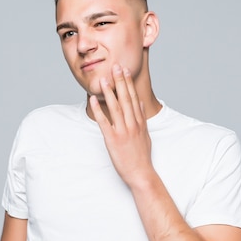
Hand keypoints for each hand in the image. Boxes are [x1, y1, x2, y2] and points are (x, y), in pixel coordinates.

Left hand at [89, 64, 154, 186]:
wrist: (141, 173)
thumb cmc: (142, 156)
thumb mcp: (145, 135)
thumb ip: (142, 120)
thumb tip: (141, 105)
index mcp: (140, 122)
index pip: (134, 98)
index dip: (129, 83)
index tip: (125, 71)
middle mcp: (132, 124)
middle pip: (126, 98)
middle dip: (120, 81)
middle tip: (115, 66)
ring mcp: (123, 131)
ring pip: (116, 107)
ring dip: (109, 92)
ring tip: (103, 79)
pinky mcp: (113, 139)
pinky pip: (104, 122)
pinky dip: (99, 110)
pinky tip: (94, 100)